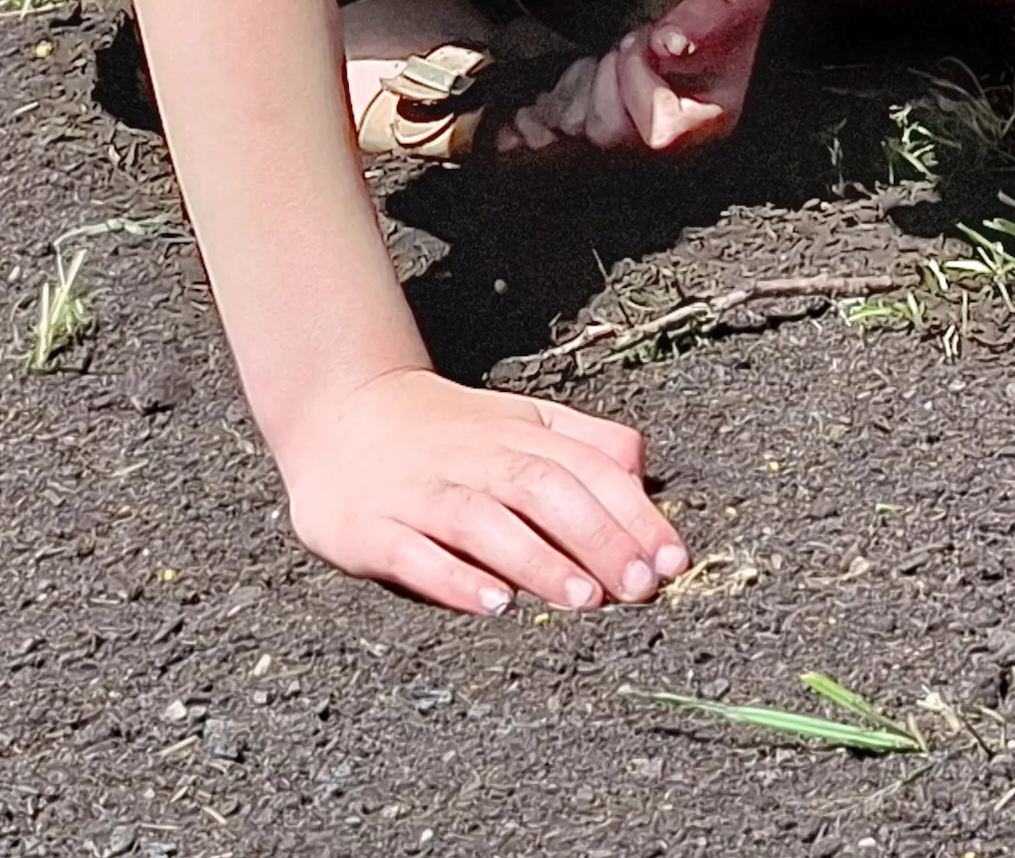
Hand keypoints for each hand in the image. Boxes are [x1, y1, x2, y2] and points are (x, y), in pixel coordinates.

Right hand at [274, 366, 686, 615]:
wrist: (341, 411)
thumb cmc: (448, 432)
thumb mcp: (521, 422)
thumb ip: (583, 444)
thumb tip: (645, 475)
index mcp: (518, 434)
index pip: (587, 467)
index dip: (634, 512)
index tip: (673, 560)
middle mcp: (475, 458)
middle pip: (545, 489)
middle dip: (599, 536)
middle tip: (640, 587)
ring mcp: (422, 493)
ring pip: (486, 520)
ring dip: (538, 558)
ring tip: (583, 599)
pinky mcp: (373, 529)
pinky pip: (416, 555)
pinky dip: (455, 578)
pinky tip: (492, 603)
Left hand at [497, 0, 771, 154]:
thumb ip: (705, 20)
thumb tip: (670, 45)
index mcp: (708, 121)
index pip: (657, 132)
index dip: (639, 84)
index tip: (644, 39)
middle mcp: (667, 140)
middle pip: (608, 135)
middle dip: (603, 79)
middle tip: (624, 43)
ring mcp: (629, 137)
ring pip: (573, 133)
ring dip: (571, 89)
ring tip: (598, 58)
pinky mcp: (596, 125)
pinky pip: (550, 136)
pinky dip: (535, 114)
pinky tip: (529, 103)